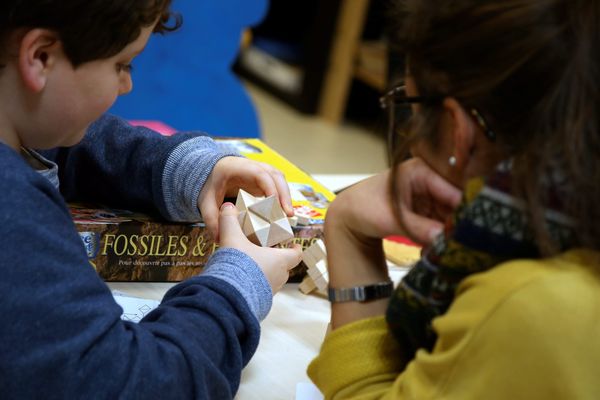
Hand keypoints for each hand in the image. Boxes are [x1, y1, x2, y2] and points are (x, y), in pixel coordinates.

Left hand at [198, 156, 293, 239]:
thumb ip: (211, 219)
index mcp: (237, 167)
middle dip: (284, 193)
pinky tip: (283, 211)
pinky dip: (282, 196)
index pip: (259, 173)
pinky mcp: (263, 178)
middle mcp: (252, 166)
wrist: (209, 170)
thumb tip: (219, 239)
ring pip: (279, 178)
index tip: (274, 204)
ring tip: (288, 214)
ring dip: (286, 194)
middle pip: (275, 174)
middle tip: (287, 213)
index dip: (269, 188)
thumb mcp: (205, 201)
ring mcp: (260, 170)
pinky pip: (277, 184)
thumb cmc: (209, 183)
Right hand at [218, 202, 302, 292]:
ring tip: (252, 266)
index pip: (296, 255)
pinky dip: (256, 286)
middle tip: (266, 252)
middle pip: (285, 267)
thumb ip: (229, 221)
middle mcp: (279, 277)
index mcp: (280, 260)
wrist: (229, 295)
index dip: (295, 249)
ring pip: (273, 280)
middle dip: (277, 260)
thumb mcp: (232, 237)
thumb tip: (227, 206)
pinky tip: (242, 282)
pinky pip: (262, 292)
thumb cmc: (237, 265)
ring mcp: (270, 291)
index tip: (293, 245)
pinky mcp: (260, 303)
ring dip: (266, 273)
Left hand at [324, 158, 460, 327]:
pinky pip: (440, 223)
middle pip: (453, 203)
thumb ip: (418, 228)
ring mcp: (429, 195)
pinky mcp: (427, 210)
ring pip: (449, 215)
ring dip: (449, 233)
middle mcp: (428, 180)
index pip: (451, 189)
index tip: (471, 230)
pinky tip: (440, 249)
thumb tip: (444, 239)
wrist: (349, 216)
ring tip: (452, 249)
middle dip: (457, 223)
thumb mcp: (390, 218)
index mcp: (420, 170)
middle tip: (463, 244)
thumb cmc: (363, 208)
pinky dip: (440, 236)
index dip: (462, 209)